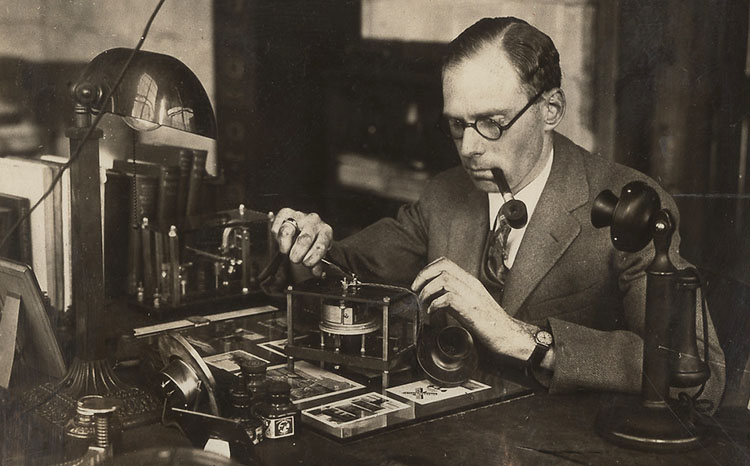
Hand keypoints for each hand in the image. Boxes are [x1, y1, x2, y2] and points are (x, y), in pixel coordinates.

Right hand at [271, 208, 332, 275]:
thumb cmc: (311, 246)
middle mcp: (314, 221)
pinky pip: (277, 226)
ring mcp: (299, 216)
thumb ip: (316, 265)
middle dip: (298, 252)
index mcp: (325, 232)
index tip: (307, 264)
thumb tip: (316, 272)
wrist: (304, 231)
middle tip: (294, 259)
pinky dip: (277, 237)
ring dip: (285, 244)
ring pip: (288, 230)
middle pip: (305, 238)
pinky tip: (280, 241)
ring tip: (285, 252)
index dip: (313, 257)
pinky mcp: (285, 213)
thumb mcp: (317, 255)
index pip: (321, 245)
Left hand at [410, 257, 536, 360]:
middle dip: (423, 276)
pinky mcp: (471, 309)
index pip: (445, 262)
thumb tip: (432, 296)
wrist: (508, 336)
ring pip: (444, 280)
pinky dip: (435, 305)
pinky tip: (433, 313)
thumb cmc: (488, 323)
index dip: (427, 269)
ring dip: (428, 292)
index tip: (418, 283)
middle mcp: (471, 285)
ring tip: (424, 304)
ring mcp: (472, 296)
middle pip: (443, 267)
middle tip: (415, 290)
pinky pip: (448, 298)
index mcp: (470, 281)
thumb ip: (452, 296)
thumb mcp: (468, 304)